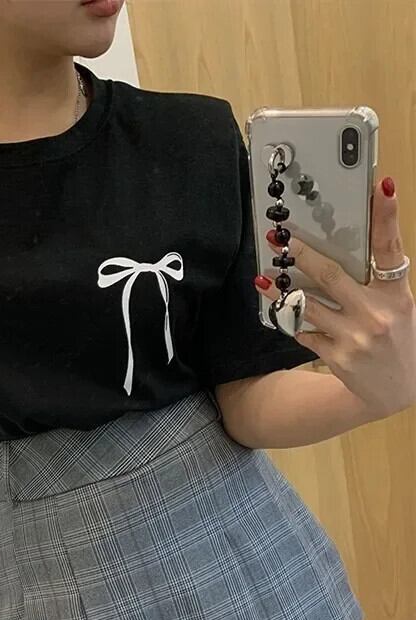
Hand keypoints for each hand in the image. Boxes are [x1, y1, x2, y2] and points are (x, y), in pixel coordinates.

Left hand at [254, 177, 415, 419]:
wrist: (398, 390)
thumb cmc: (398, 339)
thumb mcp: (399, 307)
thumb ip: (378, 283)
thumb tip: (345, 248)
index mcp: (397, 295)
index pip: (391, 248)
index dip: (387, 216)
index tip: (380, 186)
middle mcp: (377, 313)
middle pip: (331, 276)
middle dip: (302, 255)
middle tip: (279, 238)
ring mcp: (355, 336)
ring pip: (307, 306)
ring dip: (280, 292)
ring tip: (262, 279)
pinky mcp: (336, 355)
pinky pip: (304, 332)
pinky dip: (291, 321)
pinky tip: (280, 312)